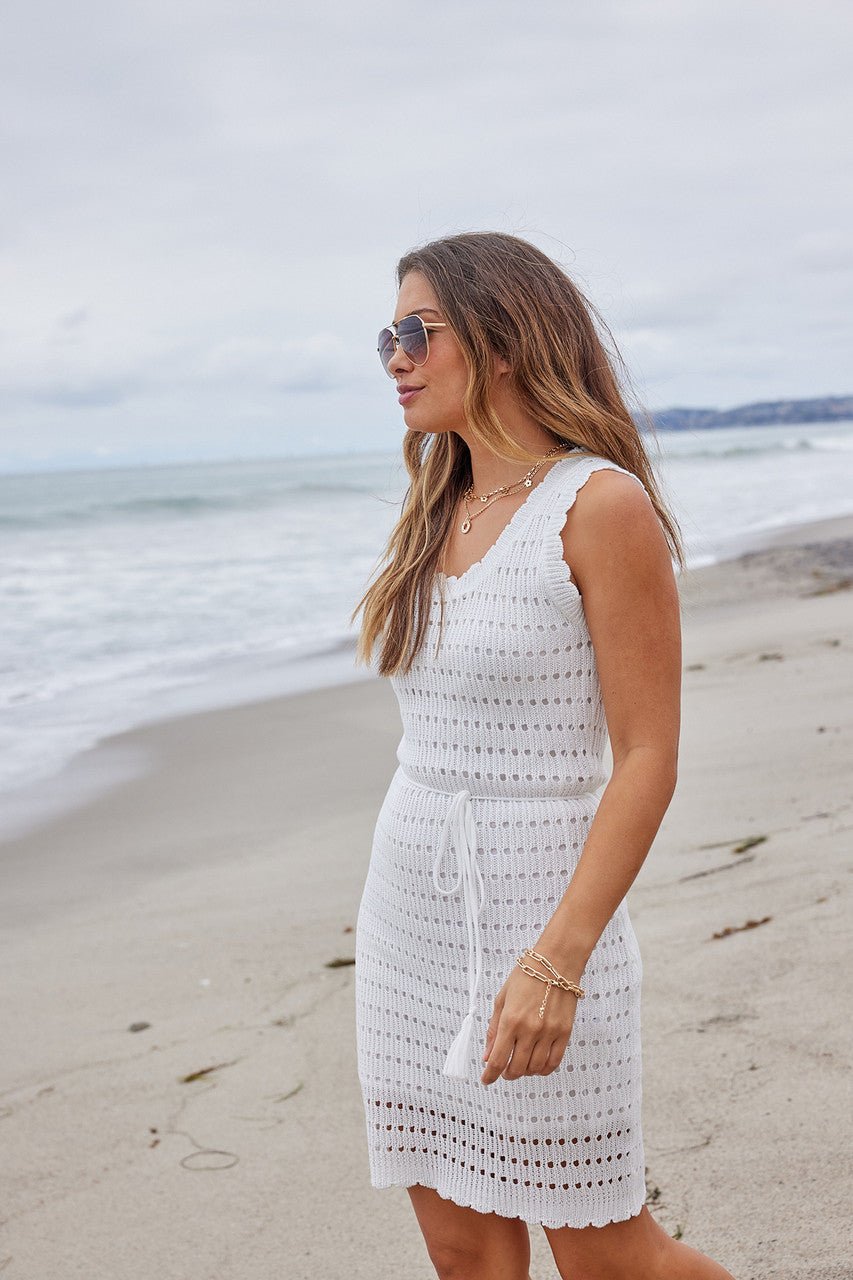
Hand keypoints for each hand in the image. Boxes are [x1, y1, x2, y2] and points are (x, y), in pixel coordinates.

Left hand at [480, 963, 578, 1085]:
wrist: (556, 963)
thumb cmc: (526, 977)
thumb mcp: (502, 999)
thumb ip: (493, 1029)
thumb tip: (487, 1055)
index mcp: (510, 1020)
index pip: (497, 1059)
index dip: (490, 1075)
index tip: (486, 1080)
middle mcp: (529, 1030)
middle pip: (516, 1068)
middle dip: (507, 1074)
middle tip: (504, 1071)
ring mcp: (549, 1033)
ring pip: (534, 1068)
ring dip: (524, 1072)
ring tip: (520, 1065)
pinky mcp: (565, 1033)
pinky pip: (553, 1062)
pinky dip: (543, 1069)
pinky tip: (537, 1065)